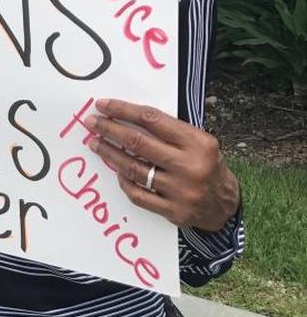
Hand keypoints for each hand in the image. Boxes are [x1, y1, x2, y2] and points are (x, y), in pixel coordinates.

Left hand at [86, 99, 240, 231]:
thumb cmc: (206, 166)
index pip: (153, 120)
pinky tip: (116, 171)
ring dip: (109, 154)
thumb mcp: (199, 142)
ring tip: (95, 144)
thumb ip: (170, 132)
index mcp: (198, 142)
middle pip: (138, 143)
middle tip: (91, 123)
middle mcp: (190, 165)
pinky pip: (138, 194)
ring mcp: (181, 190)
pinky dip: (124, 181)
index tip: (103, 105)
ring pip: (134, 169)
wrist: (224, 205)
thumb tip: (126, 117)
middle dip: (109, 130)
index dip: (124, 110)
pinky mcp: (173, 211)